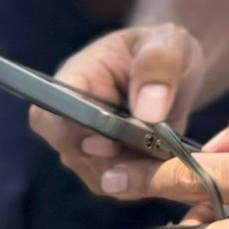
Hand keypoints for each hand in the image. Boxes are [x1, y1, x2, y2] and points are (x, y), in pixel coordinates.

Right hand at [30, 23, 208, 196]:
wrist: (179, 70)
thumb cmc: (166, 48)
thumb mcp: (169, 42)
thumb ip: (157, 66)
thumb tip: (147, 110)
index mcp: (77, 79)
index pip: (49, 113)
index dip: (70, 133)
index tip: (107, 141)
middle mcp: (73, 118)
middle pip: (72, 152)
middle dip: (111, 157)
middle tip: (150, 148)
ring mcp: (90, 147)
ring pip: (99, 175)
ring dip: (135, 170)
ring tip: (166, 151)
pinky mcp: (114, 167)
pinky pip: (123, 186)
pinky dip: (148, 179)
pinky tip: (169, 161)